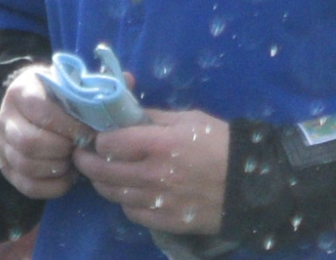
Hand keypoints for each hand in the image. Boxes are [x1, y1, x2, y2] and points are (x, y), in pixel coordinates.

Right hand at [0, 65, 89, 198]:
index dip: (69, 125)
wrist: (30, 104)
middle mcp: (6, 117)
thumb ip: (98, 84)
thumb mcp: (73, 82)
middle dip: (62, 150)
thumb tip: (129, 80)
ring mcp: (3, 144)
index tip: (90, 131)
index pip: (41, 111)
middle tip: (81, 148)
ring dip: (56, 168)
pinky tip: (67, 177)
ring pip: (26, 165)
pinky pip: (27, 186)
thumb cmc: (59, 95)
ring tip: (74, 162)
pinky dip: (51, 187)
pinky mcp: (6, 167)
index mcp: (22, 91)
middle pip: (30, 142)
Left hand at [73, 108, 229, 234]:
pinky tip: (129, 193)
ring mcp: (160, 201)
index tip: (98, 136)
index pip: (109, 143)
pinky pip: (132, 213)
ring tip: (103, 174)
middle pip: (102, 171)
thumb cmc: (220, 143)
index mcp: (160, 144)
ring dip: (103, 183)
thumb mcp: (188, 119)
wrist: (252, 183)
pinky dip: (125, 202)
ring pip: (114, 194)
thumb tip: (124, 114)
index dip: (99, 138)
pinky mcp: (168, 221)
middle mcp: (155, 175)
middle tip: (83, 155)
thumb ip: (152, 117)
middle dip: (86, 161)